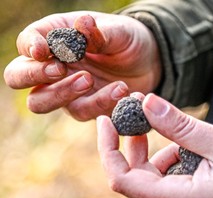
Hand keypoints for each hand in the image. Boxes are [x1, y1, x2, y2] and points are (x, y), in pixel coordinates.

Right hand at [4, 12, 161, 120]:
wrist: (148, 62)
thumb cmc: (127, 39)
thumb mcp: (118, 31)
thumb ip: (99, 32)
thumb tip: (83, 25)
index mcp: (54, 38)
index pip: (26, 43)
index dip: (30, 47)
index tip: (44, 50)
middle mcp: (53, 66)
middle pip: (18, 77)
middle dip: (34, 75)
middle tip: (60, 69)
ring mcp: (65, 90)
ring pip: (41, 102)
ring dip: (64, 93)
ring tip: (90, 79)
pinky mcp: (85, 107)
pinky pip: (82, 112)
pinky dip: (100, 103)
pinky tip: (122, 90)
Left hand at [96, 93, 212, 197]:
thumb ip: (180, 126)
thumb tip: (147, 102)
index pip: (122, 180)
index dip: (108, 149)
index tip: (106, 121)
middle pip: (136, 177)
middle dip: (136, 143)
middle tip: (142, 112)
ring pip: (152, 180)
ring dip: (158, 153)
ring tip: (186, 138)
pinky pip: (166, 185)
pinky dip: (171, 163)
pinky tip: (191, 152)